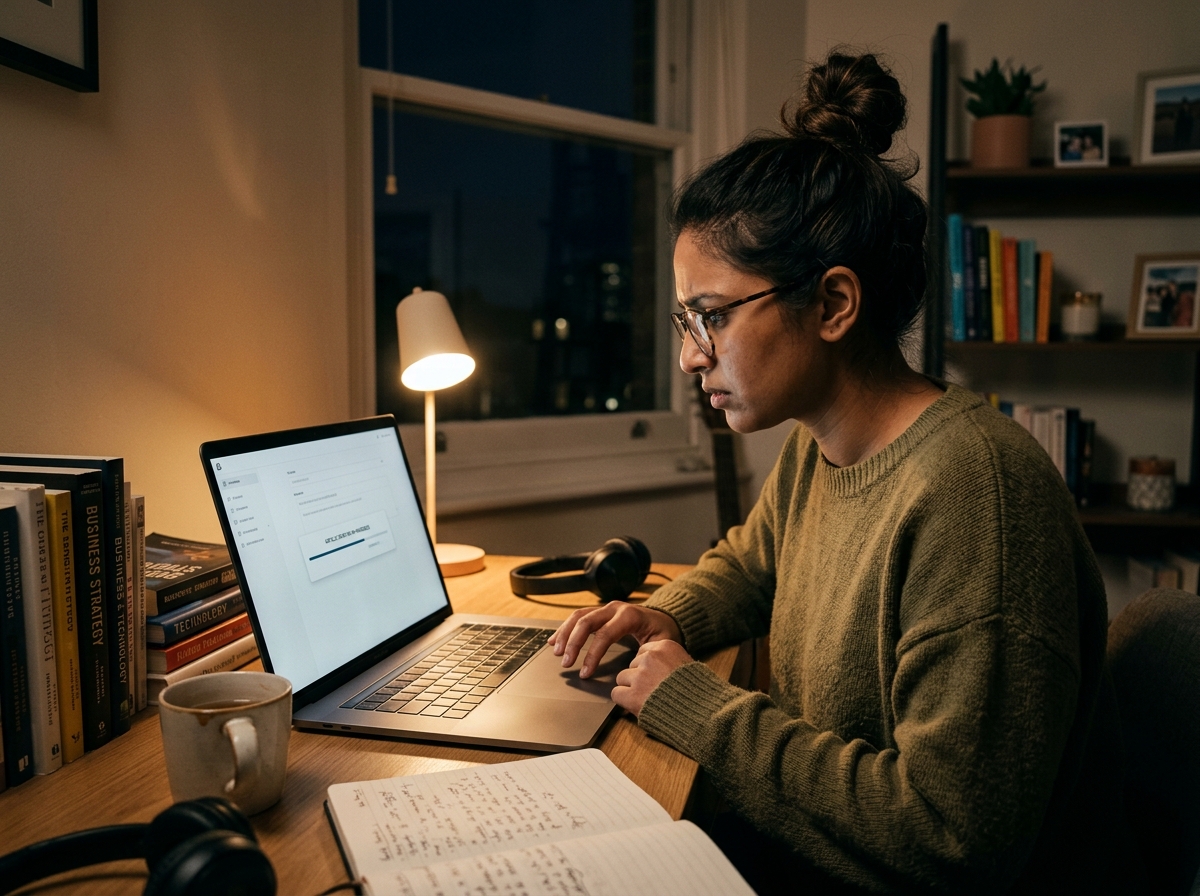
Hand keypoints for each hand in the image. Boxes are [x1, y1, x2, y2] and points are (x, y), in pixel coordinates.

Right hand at [550, 602, 682, 678]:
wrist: (664, 619)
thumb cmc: (663, 634)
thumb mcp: (662, 645)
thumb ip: (646, 655)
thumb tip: (630, 670)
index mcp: (630, 616)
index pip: (605, 634)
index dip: (592, 654)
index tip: (585, 672)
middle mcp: (615, 608)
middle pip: (587, 622)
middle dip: (573, 643)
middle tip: (566, 663)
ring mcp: (606, 609)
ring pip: (579, 616)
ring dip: (565, 634)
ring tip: (557, 652)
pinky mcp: (600, 613)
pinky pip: (579, 617)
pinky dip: (566, 628)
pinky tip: (555, 640)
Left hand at [612, 640, 693, 716]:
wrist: (704, 714)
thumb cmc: (700, 693)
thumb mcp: (687, 665)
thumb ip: (669, 661)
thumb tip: (655, 666)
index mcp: (665, 646)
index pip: (643, 652)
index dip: (647, 668)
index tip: (656, 678)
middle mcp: (651, 657)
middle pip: (632, 665)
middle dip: (639, 678)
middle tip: (654, 691)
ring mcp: (640, 676)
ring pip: (622, 678)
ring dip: (631, 689)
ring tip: (649, 700)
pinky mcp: (632, 695)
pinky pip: (616, 694)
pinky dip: (624, 701)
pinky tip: (638, 706)